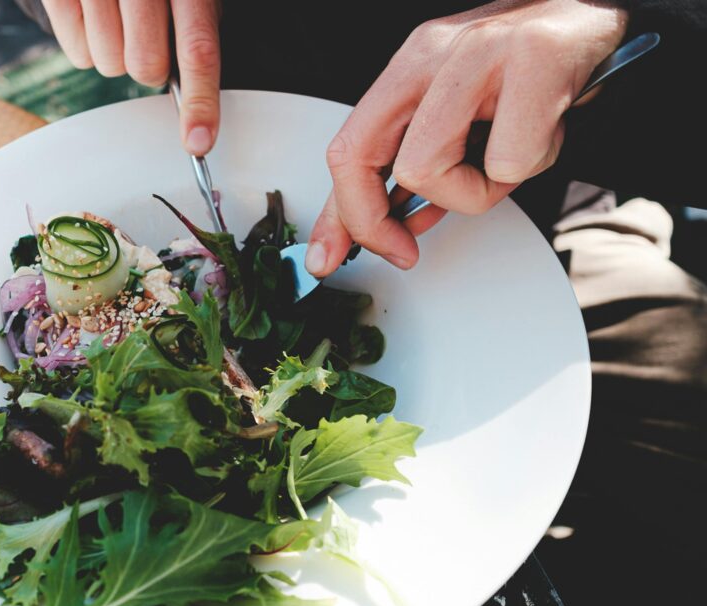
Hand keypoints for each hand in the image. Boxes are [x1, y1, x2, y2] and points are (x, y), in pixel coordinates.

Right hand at [42, 0, 220, 154]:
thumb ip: (195, 33)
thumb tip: (196, 102)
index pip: (198, 48)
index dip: (200, 100)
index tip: (199, 141)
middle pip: (145, 66)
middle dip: (148, 66)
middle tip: (145, 36)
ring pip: (108, 65)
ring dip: (115, 56)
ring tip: (117, 20)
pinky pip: (78, 54)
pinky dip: (87, 47)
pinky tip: (94, 17)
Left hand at [305, 0, 627, 275]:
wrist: (595, 14)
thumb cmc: (527, 73)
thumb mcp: (458, 116)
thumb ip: (415, 167)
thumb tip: (386, 228)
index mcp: (410, 67)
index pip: (346, 148)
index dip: (338, 216)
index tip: (333, 257)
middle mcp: (432, 53)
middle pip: (360, 157)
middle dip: (374, 222)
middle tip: (405, 248)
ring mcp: (479, 53)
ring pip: (427, 168)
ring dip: (472, 191)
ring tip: (507, 161)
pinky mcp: (532, 60)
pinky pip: (508, 162)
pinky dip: (530, 167)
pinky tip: (544, 135)